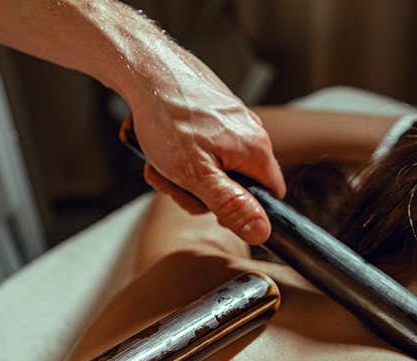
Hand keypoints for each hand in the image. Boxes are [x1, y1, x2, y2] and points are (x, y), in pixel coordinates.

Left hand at [125, 45, 284, 243]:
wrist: (146, 72)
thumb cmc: (169, 119)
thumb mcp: (197, 175)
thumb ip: (231, 205)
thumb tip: (262, 232)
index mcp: (256, 150)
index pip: (270, 196)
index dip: (242, 211)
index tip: (212, 207)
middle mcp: (251, 133)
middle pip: (236, 185)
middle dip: (199, 192)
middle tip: (173, 182)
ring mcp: (232, 122)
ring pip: (214, 168)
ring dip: (182, 175)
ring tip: (159, 163)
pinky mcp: (213, 114)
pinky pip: (203, 148)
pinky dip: (179, 155)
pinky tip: (159, 148)